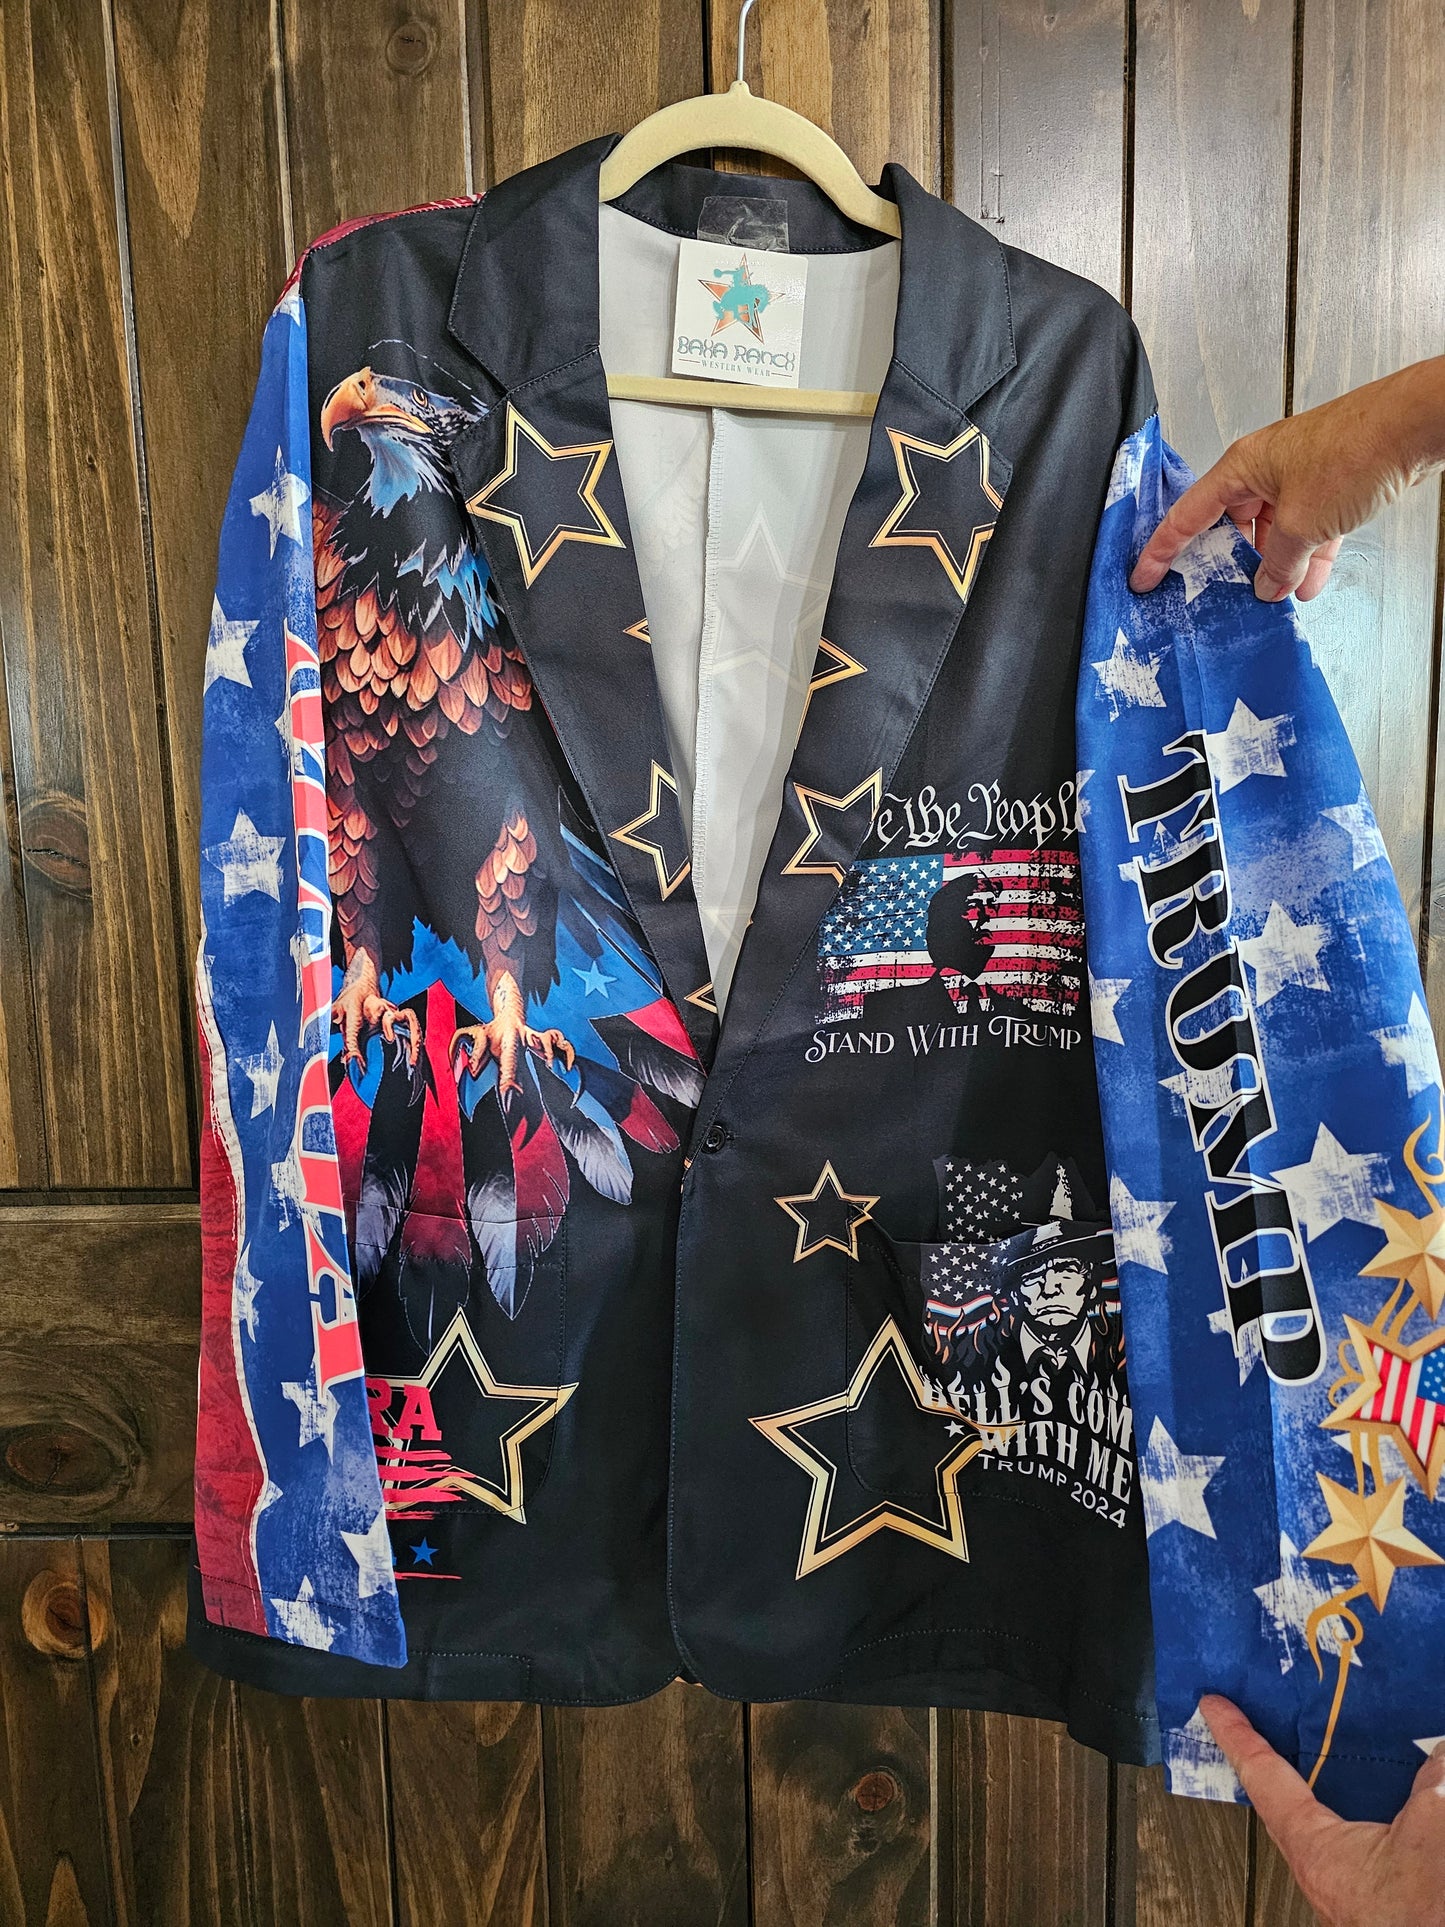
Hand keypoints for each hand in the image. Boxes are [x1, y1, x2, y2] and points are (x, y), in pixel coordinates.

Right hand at [1129, 356, 1444, 603]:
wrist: (1414, 426)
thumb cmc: (1354, 451)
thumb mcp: (1304, 524)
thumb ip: (1279, 562)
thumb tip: (1268, 586)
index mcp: (1241, 467)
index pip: (1187, 516)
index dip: (1163, 551)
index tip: (1145, 578)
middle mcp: (1266, 468)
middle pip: (1233, 526)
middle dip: (1234, 564)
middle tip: (1224, 597)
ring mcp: (1300, 475)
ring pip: (1275, 530)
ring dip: (1277, 564)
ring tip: (1275, 598)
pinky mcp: (1332, 484)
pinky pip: (1309, 528)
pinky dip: (1308, 556)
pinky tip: (1309, 585)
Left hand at [1200, 1694, 1444, 1926]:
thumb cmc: (1422, 1918)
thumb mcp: (1430, 1828)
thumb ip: (1432, 1779)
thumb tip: (1438, 1749)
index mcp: (1315, 1848)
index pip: (1261, 1775)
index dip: (1235, 1735)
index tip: (1212, 1706)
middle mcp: (1319, 1872)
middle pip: (1279, 1801)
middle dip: (1267, 1760)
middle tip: (1254, 1723)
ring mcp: (1342, 1891)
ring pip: (1316, 1826)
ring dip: (1315, 1790)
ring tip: (1325, 1756)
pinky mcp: (1371, 1904)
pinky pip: (1348, 1845)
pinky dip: (1351, 1815)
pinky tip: (1385, 1806)